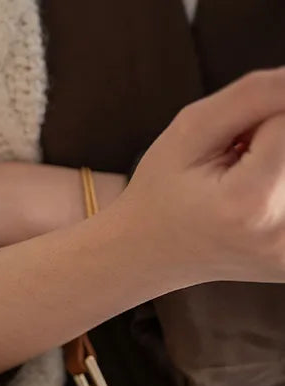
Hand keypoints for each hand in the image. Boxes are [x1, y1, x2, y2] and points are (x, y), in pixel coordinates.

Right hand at [118, 68, 284, 285]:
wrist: (146, 257)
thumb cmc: (159, 195)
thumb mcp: (190, 130)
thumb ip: (255, 94)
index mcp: (251, 202)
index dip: (255, 124)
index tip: (227, 149)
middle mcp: (282, 235)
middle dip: (270, 144)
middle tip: (230, 170)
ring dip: (274, 167)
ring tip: (238, 188)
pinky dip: (275, 189)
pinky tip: (251, 205)